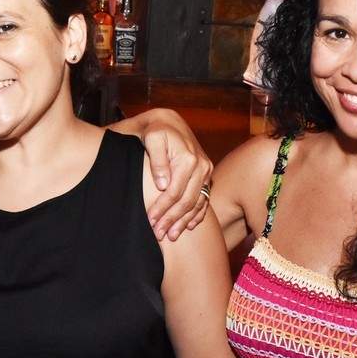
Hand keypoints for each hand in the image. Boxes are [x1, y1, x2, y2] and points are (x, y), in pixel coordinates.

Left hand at [117, 109, 213, 240]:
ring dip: (184, 221)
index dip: (162, 209)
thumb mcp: (152, 139)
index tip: (150, 221)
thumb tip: (163, 184)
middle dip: (172, 220)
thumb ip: (157, 161)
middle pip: (186, 201)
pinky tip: (189, 226)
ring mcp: (206, 172)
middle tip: (159, 234)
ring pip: (197, 203)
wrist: (168, 121)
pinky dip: (197, 214)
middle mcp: (201, 166)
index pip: (174, 192)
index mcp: (188, 159)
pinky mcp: (206, 175)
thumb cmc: (155, 130)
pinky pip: (204, 199)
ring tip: (171, 235)